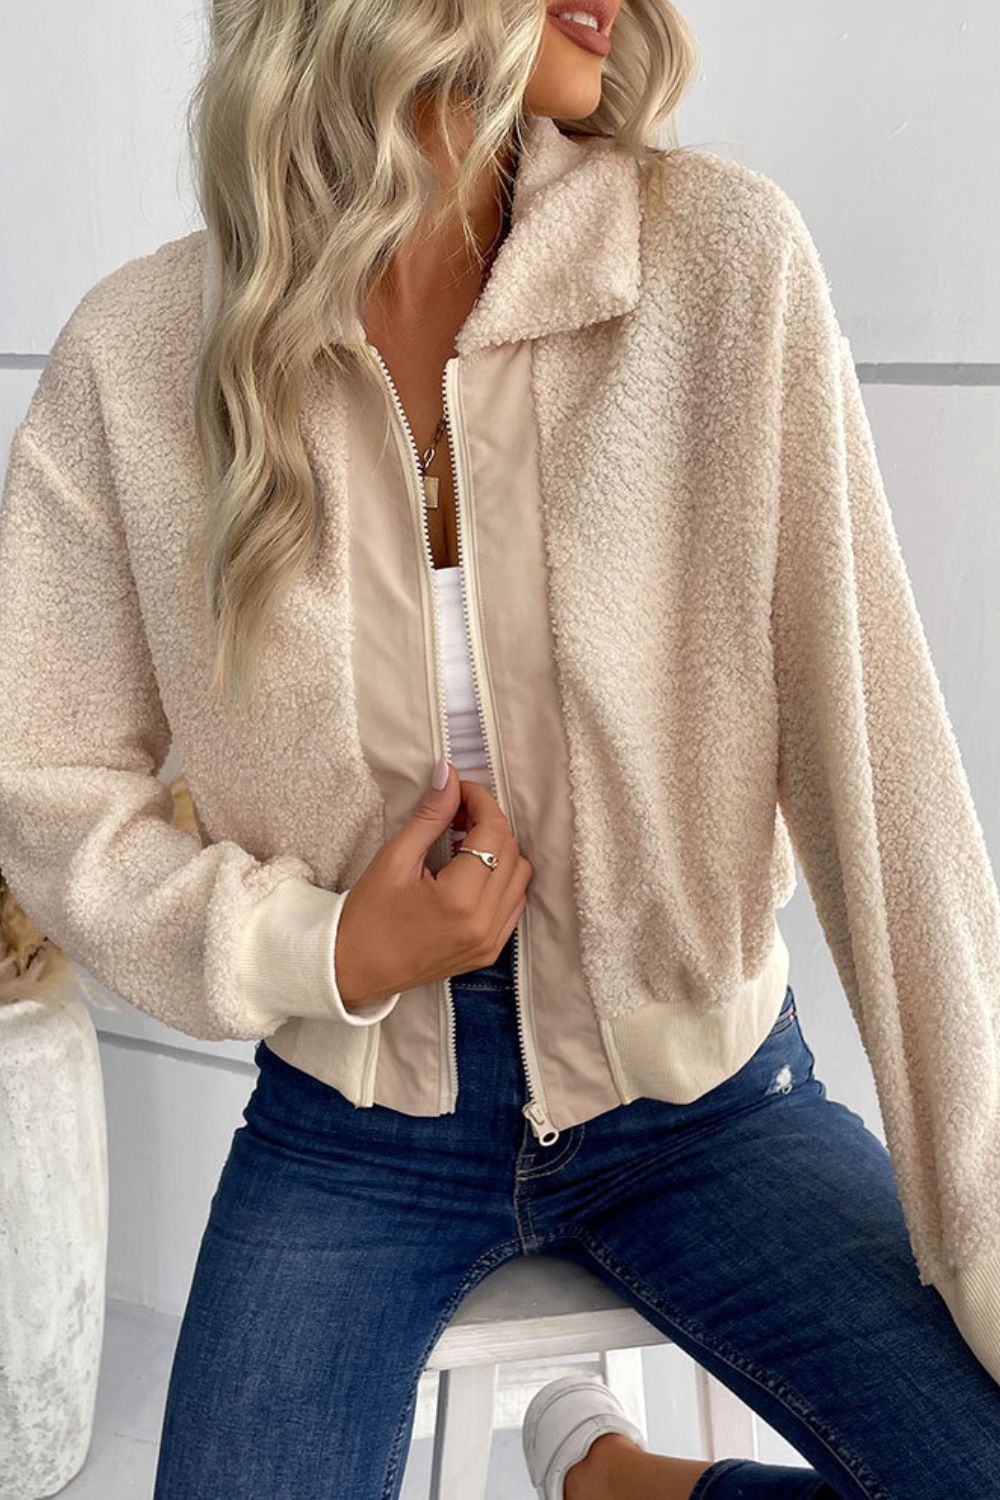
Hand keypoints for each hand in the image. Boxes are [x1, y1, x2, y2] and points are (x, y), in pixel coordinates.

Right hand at [334, 763, 532, 1006]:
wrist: (354, 970)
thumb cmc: (367, 917)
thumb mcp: (394, 859)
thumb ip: (430, 816)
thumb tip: (449, 776)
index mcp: (460, 900)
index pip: (493, 833)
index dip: (481, 802)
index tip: (460, 792)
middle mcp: (484, 924)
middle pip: (511, 851)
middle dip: (489, 823)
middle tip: (456, 814)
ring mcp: (490, 942)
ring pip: (520, 877)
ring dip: (499, 851)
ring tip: (463, 843)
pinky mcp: (489, 951)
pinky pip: (514, 904)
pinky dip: (501, 880)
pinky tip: (470, 872)